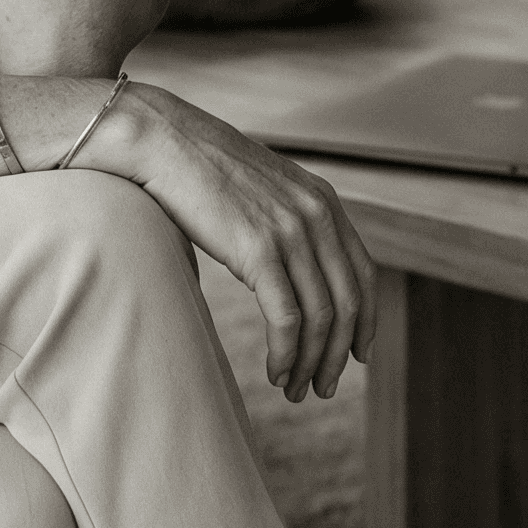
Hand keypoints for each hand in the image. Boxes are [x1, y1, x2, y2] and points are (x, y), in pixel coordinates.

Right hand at [89, 81, 377, 401]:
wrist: (160, 138)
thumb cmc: (198, 166)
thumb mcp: (260, 187)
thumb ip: (286, 218)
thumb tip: (288, 267)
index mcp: (321, 199)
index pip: (363, 272)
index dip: (367, 320)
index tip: (358, 354)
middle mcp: (316, 215)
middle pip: (349, 303)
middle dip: (339, 354)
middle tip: (324, 387)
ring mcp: (289, 231)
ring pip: (321, 319)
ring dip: (311, 364)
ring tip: (294, 389)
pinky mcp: (258, 249)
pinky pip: (287, 319)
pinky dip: (286, 354)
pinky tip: (274, 371)